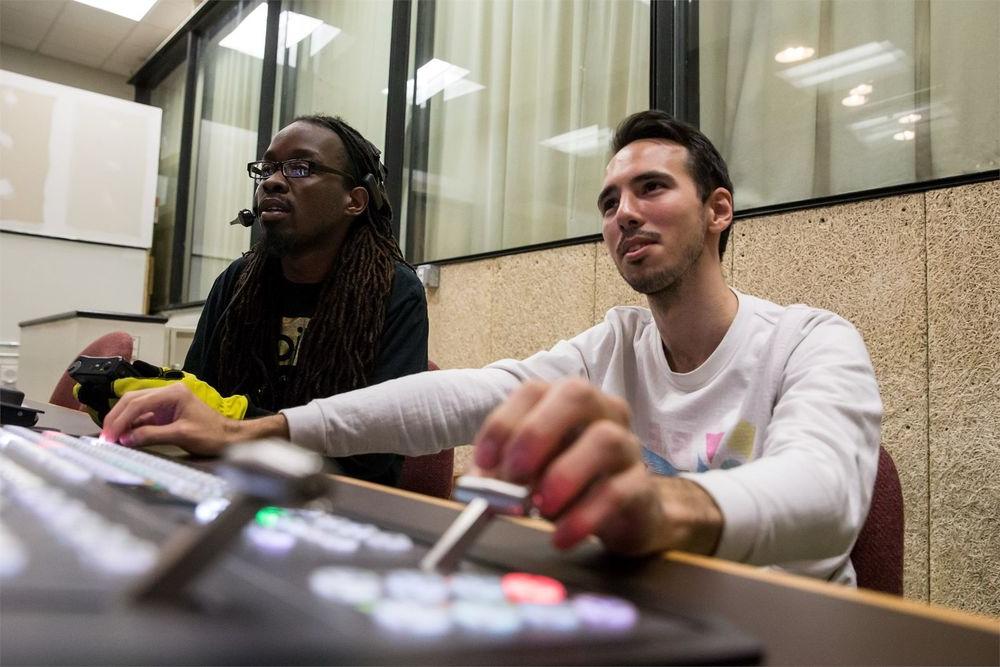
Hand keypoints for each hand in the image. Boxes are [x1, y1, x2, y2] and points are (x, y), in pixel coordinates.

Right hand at [100, 382, 286, 455]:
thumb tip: (125, 439)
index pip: (138, 403)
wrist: (230, 437)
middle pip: (132, 400)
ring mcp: (166, 402)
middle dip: (116, 418)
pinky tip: (124, 436)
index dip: (121, 419)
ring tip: (111, 438)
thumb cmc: (212, 435)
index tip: (109, 436)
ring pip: (135, 407)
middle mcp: (168, 393)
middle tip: (105, 437)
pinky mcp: (165, 412)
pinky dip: (131, 425)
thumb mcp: (181, 435)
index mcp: (173, 393)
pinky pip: (143, 416)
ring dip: (122, 421)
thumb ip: (152, 435)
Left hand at [473, 378, 721, 555]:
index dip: (504, 423)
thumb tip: (479, 485)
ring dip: (564, 474)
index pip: (534, 391)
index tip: (485, 461)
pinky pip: (618, 492)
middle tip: (515, 473)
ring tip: (540, 507)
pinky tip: (562, 535)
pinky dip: (584, 516)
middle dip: (538, 432)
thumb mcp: (533, 474)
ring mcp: (627, 446)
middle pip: (577, 394)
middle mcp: (602, 413)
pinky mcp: (642, 486)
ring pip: (604, 440)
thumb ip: (505, 474)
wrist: (629, 515)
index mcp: (566, 402)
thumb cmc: (574, 485)